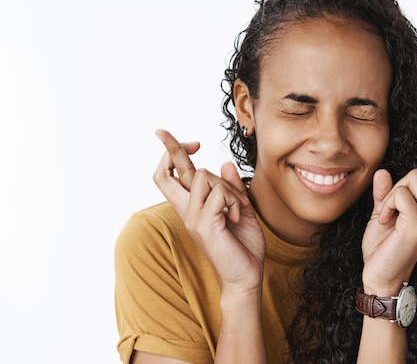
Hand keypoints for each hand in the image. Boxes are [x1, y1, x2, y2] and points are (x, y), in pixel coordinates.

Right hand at [153, 129, 264, 295]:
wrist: (247, 276)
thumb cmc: (243, 246)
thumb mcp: (240, 209)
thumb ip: (232, 188)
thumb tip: (226, 164)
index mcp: (192, 207)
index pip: (169, 176)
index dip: (173, 153)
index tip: (192, 142)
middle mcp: (186, 211)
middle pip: (166, 173)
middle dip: (173, 148)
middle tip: (195, 142)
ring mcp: (192, 218)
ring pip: (204, 176)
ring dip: (227, 187)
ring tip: (236, 208)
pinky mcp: (204, 225)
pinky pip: (218, 194)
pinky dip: (234, 200)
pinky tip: (237, 218)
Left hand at [361, 123, 416, 294]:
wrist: (379, 277)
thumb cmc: (383, 248)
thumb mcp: (383, 214)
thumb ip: (386, 194)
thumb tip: (384, 172)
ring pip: (411, 179)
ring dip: (391, 194)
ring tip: (388, 216)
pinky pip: (400, 195)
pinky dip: (387, 205)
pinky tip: (387, 222)